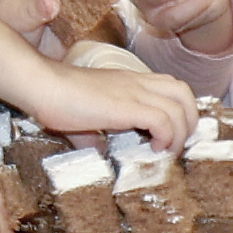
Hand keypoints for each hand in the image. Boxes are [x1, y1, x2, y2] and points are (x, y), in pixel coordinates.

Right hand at [24, 60, 195, 151]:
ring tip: (166, 151)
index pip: (171, 87)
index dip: (178, 112)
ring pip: (181, 107)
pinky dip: (166, 137)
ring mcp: (134, 92)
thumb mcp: (81, 117)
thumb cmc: (55, 98)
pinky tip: (153, 149)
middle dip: (189, 121)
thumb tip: (97, 150)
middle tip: (175, 144)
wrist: (42, 85)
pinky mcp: (127, 107)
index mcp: (129, 82)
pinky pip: (163, 120)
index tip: (168, 137)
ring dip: (180, 134)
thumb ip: (93, 133)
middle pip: (184, 93)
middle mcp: (137, 83)